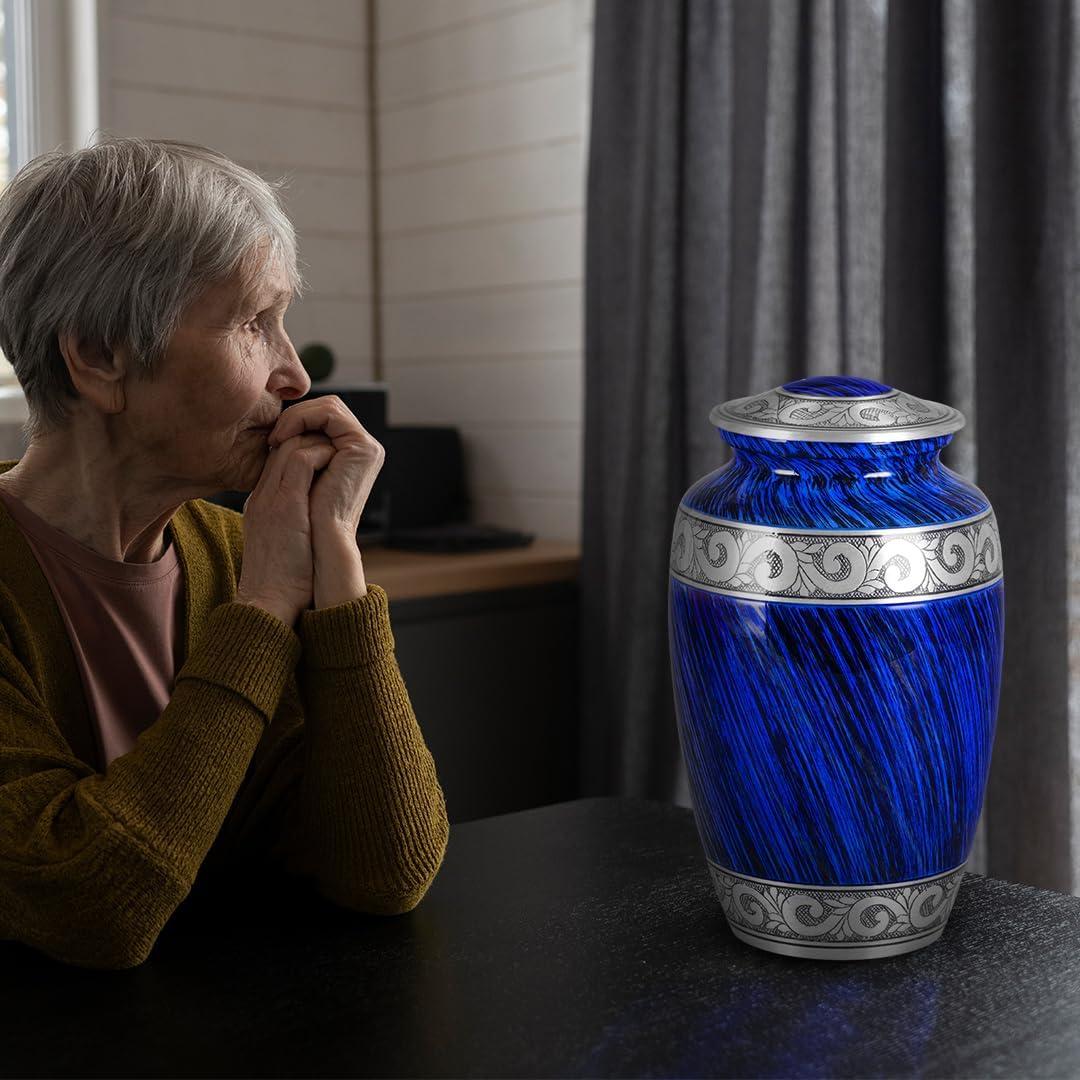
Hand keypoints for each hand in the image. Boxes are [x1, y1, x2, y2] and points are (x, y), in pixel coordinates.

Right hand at [235, 431, 337, 626]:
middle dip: (312, 439)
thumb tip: (316, 515)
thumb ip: (292, 522)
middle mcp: (262, 494)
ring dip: (319, 445)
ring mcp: (271, 496)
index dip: (302, 449)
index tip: (325, 456)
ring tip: (339, 455)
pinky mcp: (286, 504)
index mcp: (261, 502)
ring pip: (290, 445)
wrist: (268, 600)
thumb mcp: (282, 542)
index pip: (277, 458)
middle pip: (282, 444)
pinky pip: (302, 459)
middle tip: (336, 449)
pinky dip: (322, 455)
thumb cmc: (282, 580)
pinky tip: (337, 463)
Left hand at [267, 396, 385, 548]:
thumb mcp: (298, 481)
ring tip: (277, 437)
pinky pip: (330, 413)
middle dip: (296, 415)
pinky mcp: (363, 448)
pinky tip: (284, 437)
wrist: (318, 546)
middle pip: (327, 408)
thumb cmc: (304, 522)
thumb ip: (298, 455)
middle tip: (273, 437)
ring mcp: (366, 448)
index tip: (272, 442)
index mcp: (351, 458)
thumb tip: (283, 434)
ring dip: (297, 416)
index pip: (323, 419)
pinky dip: (303, 417)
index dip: (296, 421)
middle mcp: (362, 451)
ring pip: (328, 406)